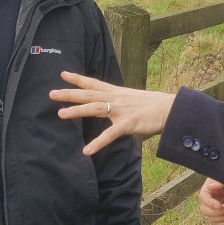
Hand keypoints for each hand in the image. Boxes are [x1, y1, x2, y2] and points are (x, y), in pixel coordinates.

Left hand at [49, 71, 175, 154]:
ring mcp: (122, 110)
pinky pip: (110, 135)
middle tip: (51, 93)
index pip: (94, 82)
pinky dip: (98, 143)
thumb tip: (111, 105)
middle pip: (89, 94)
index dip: (78, 78)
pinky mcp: (128, 124)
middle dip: (69, 93)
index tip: (63, 74)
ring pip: (95, 108)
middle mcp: (117, 98)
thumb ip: (120, 101)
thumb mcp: (134, 98)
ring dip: (77, 111)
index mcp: (118, 92)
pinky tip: (87, 150)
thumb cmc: (154, 105)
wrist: (171, 109)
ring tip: (60, 115)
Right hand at [199, 179, 223, 224]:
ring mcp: (215, 209)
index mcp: (209, 189)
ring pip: (212, 219)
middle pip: (205, 211)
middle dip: (217, 212)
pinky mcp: (222, 216)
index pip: (203, 198)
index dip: (210, 203)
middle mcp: (210, 200)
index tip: (219, 205)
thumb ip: (220, 183)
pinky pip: (218, 224)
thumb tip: (210, 187)